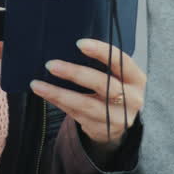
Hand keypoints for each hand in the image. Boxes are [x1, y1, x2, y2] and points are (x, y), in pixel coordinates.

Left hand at [30, 39, 145, 155]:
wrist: (122, 122)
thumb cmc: (116, 88)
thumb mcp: (119, 75)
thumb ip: (104, 64)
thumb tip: (69, 45)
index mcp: (136, 79)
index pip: (122, 62)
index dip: (102, 52)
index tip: (80, 44)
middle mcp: (131, 99)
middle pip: (104, 85)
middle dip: (76, 74)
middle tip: (51, 65)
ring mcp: (117, 117)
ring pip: (86, 104)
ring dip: (59, 93)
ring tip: (38, 84)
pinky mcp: (102, 129)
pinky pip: (76, 114)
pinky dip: (58, 102)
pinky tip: (45, 93)